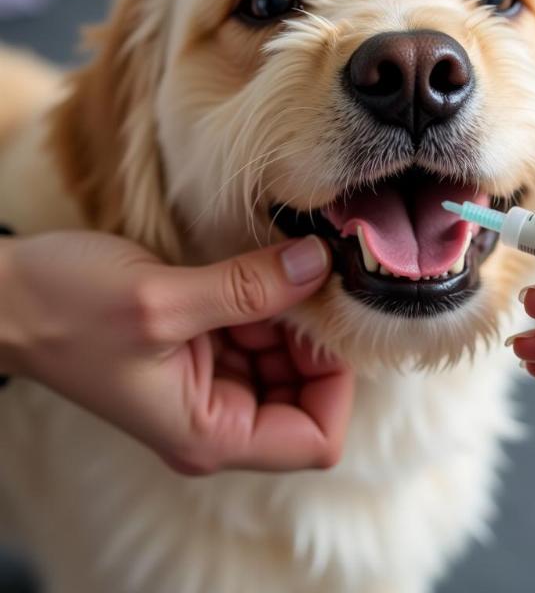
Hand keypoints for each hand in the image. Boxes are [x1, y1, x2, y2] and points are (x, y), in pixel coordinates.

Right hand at [0, 231, 352, 473]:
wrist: (6, 298)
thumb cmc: (65, 310)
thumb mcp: (162, 300)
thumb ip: (248, 287)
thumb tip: (320, 263)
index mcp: (210, 434)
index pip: (316, 438)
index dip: (336, 383)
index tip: (326, 321)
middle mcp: (216, 419)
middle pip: (307, 393)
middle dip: (311, 339)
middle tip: (304, 280)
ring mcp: (209, 385)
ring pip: (286, 358)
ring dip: (289, 313)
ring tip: (272, 266)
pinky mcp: (201, 350)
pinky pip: (258, 333)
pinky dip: (266, 301)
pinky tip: (254, 268)